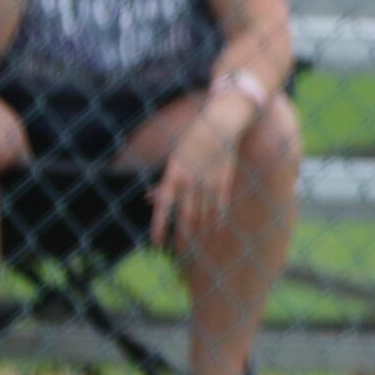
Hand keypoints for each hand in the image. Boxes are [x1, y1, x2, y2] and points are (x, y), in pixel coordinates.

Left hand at [151, 98, 249, 249]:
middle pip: (185, 216)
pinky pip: (220, 206)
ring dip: (200, 231)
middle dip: (182, 236)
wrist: (221, 124)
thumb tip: (150, 199)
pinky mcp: (224, 181)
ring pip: (204, 214)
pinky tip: (215, 229)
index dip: (159, 226)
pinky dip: (217, 219)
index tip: (157, 242)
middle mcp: (190, 180)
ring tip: (197, 243)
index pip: (163, 206)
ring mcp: (208, 182)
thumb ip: (166, 182)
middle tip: (179, 250)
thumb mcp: (174, 159)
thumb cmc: (192, 141)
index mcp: (173, 173)